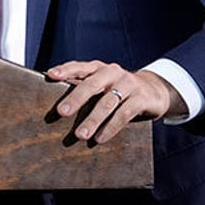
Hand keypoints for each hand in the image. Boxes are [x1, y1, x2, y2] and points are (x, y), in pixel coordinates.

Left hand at [46, 60, 179, 143]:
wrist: (153, 91)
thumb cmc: (118, 90)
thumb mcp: (102, 86)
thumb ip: (84, 89)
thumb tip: (55, 105)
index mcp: (98, 68)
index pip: (79, 66)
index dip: (65, 69)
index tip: (50, 75)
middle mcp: (112, 72)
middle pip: (92, 84)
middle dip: (76, 98)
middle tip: (61, 112)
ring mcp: (128, 83)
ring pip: (108, 101)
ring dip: (93, 119)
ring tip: (80, 135)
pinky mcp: (142, 98)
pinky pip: (125, 113)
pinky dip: (111, 127)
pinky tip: (100, 138)